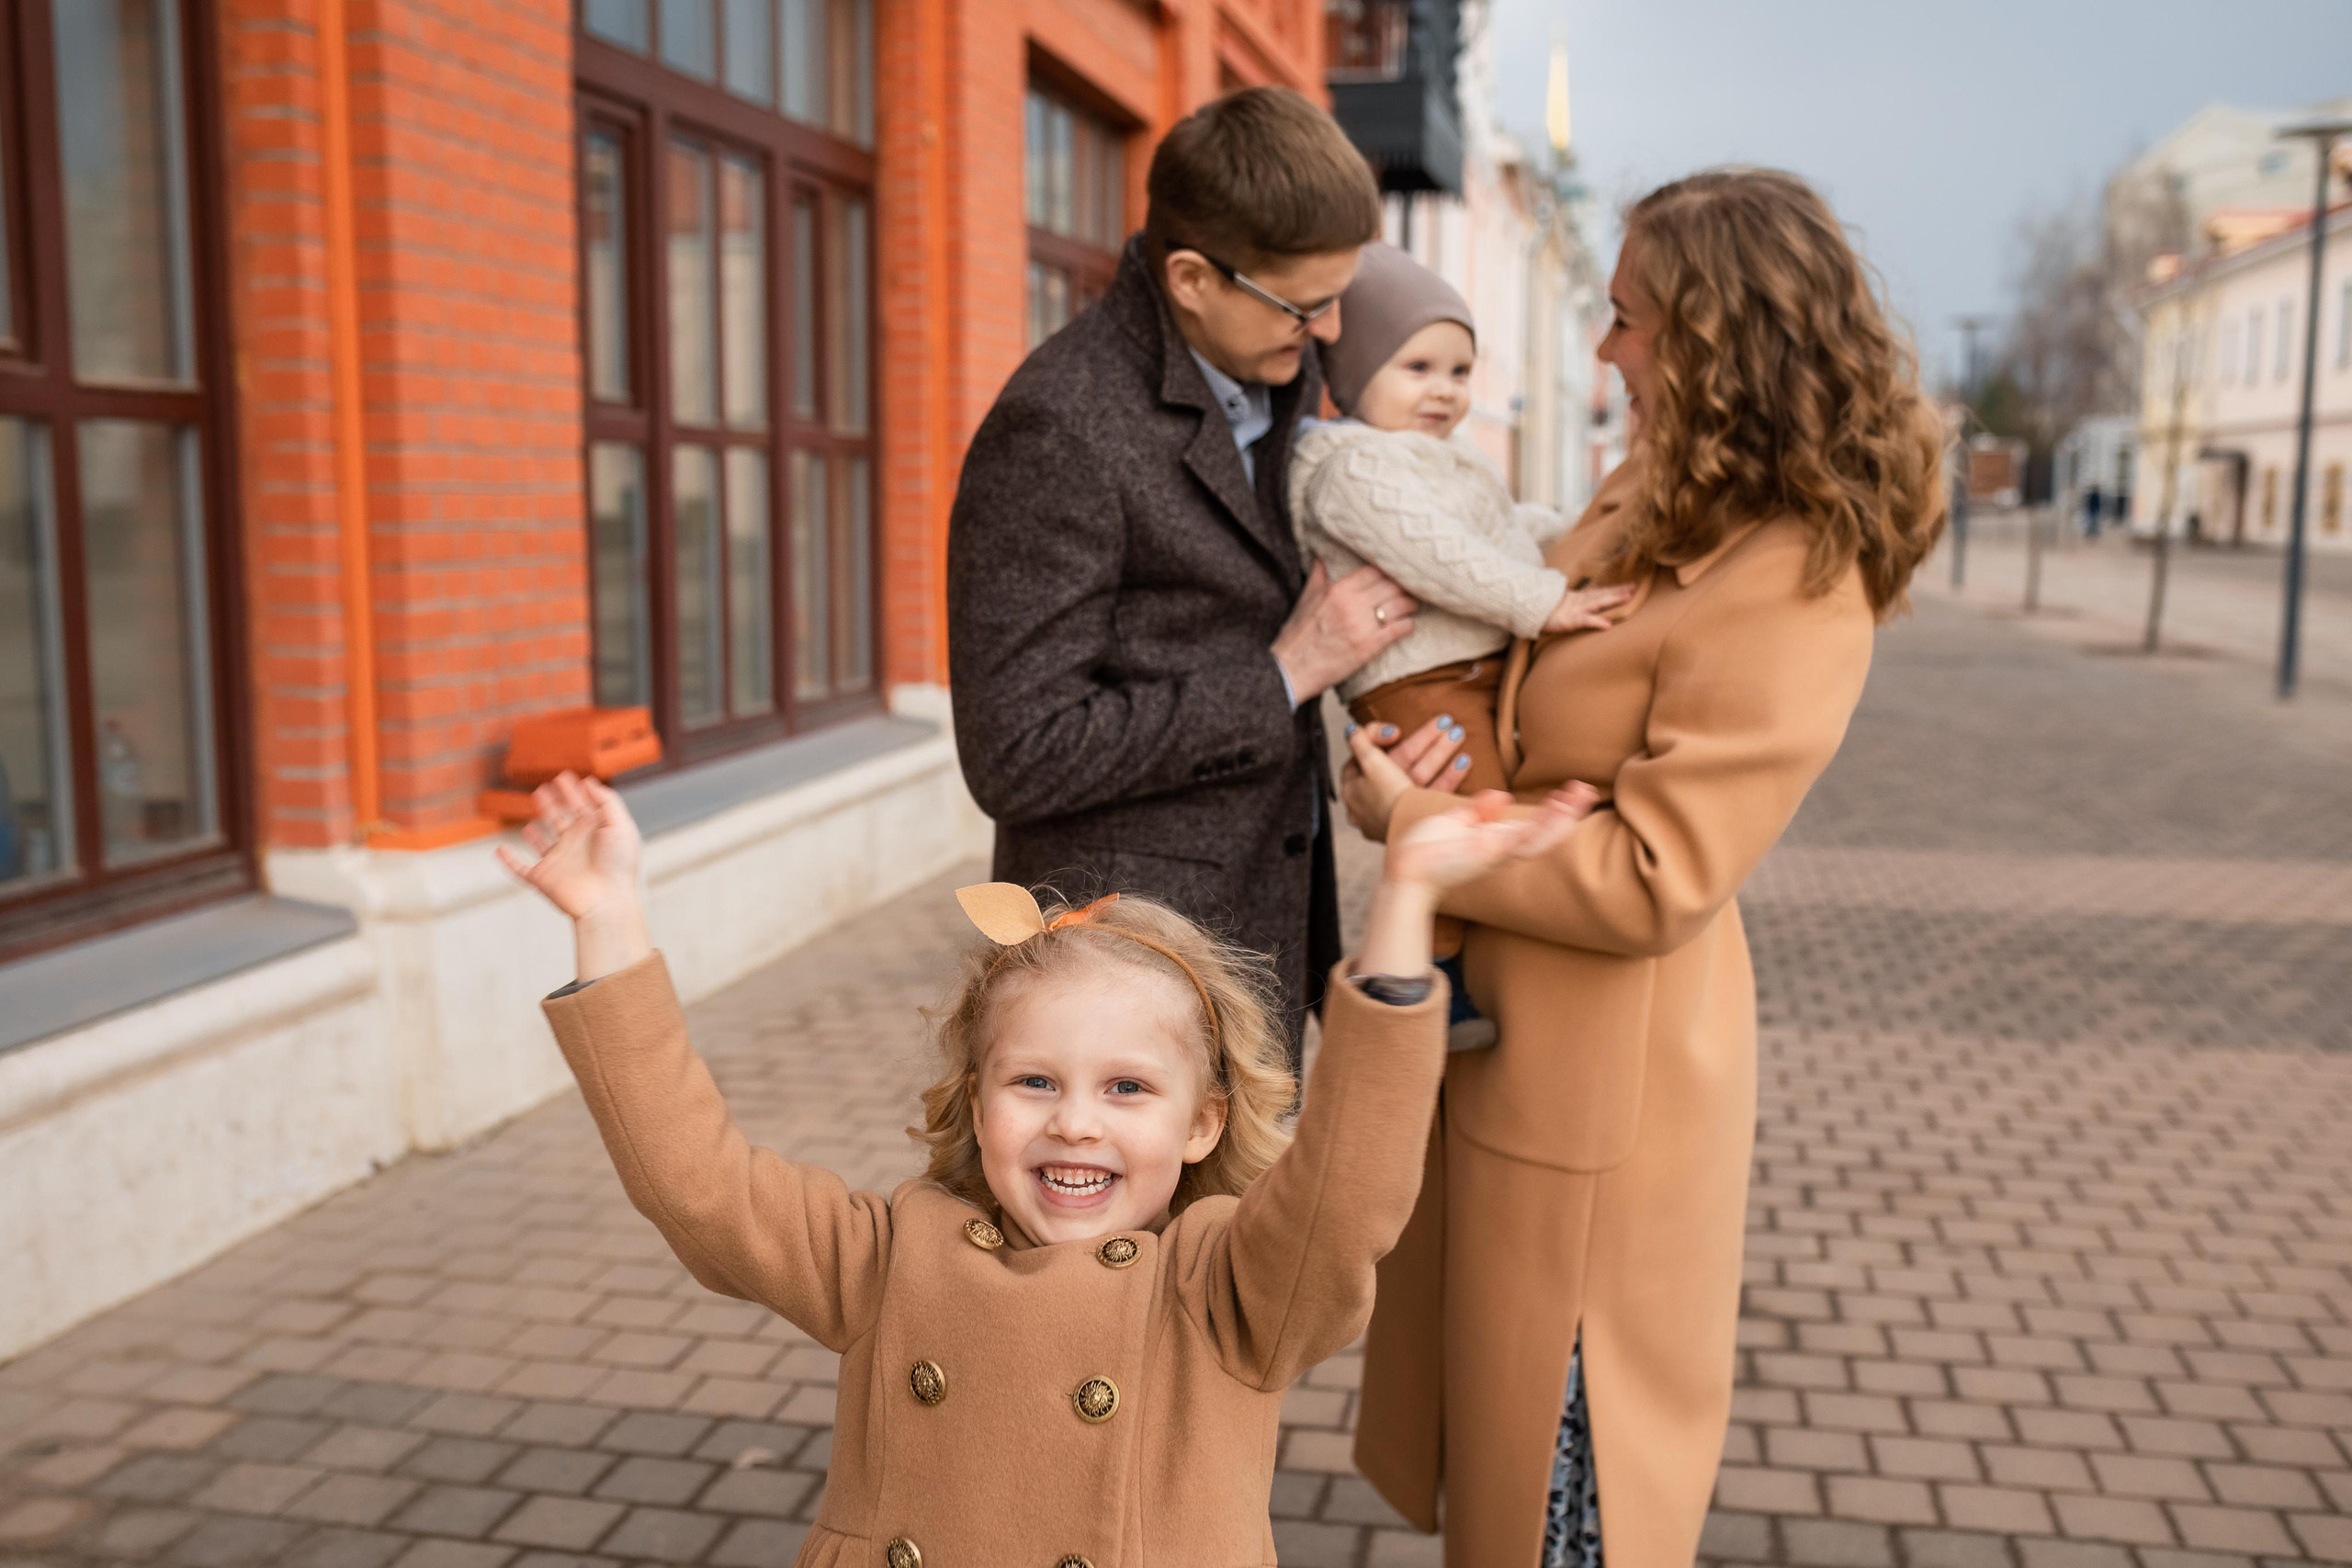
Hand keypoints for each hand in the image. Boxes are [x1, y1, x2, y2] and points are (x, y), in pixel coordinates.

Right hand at [496, 772, 641, 921]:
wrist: (607, 901)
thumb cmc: (618, 865)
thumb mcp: (619, 824)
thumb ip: (606, 801)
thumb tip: (589, 782)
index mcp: (593, 833)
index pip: (581, 806)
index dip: (573, 791)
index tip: (566, 776)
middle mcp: (575, 845)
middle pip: (560, 819)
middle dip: (554, 803)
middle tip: (546, 786)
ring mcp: (557, 861)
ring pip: (542, 841)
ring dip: (536, 829)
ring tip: (532, 815)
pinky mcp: (542, 878)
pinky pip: (520, 869)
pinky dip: (508, 861)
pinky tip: (499, 850)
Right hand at [1270, 560, 1417, 703]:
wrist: (1291, 669)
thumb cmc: (1298, 634)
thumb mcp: (1306, 597)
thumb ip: (1319, 573)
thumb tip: (1323, 553)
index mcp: (1337, 590)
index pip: (1375, 570)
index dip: (1389, 571)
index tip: (1396, 573)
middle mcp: (1351, 605)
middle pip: (1391, 586)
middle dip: (1404, 587)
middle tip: (1410, 589)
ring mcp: (1361, 626)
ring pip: (1399, 606)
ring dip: (1410, 605)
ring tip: (1413, 606)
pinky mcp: (1368, 647)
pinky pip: (1398, 630)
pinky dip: (1408, 626)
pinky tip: (1410, 625)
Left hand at [1339, 715, 1467, 840]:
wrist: (1411, 832)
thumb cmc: (1386, 799)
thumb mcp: (1370, 763)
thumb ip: (1360, 743)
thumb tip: (1351, 730)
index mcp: (1353, 791)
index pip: (1363, 757)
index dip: (1378, 737)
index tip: (1396, 730)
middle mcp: (1373, 804)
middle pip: (1398, 764)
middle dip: (1425, 742)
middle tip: (1445, 723)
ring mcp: (1396, 813)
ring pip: (1419, 776)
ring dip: (1441, 753)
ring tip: (1458, 733)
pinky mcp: (1418, 821)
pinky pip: (1433, 794)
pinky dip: (1448, 777)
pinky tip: (1464, 761)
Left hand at [1353, 783, 1599, 978]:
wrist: (1405, 869)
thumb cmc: (1425, 850)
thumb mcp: (1455, 822)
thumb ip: (1478, 811)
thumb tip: (1502, 796)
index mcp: (1496, 841)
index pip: (1534, 824)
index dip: (1556, 809)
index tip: (1572, 789)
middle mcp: (1502, 850)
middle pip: (1546, 834)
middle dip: (1569, 813)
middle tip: (1587, 790)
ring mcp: (1497, 854)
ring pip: (1540, 840)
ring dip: (1561, 820)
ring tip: (1578, 798)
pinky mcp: (1488, 854)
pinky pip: (1520, 842)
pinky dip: (1540, 828)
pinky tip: (1555, 812)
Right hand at [1543, 581, 1635, 633]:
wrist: (1524, 610)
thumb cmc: (1541, 611)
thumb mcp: (1558, 606)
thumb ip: (1569, 602)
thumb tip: (1577, 599)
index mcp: (1577, 599)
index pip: (1599, 592)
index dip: (1614, 588)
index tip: (1630, 585)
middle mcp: (1578, 602)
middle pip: (1602, 595)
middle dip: (1618, 591)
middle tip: (1635, 587)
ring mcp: (1574, 610)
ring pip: (1597, 603)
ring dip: (1613, 600)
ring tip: (1628, 597)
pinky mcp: (1568, 621)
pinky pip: (1585, 621)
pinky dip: (1596, 622)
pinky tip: (1607, 625)